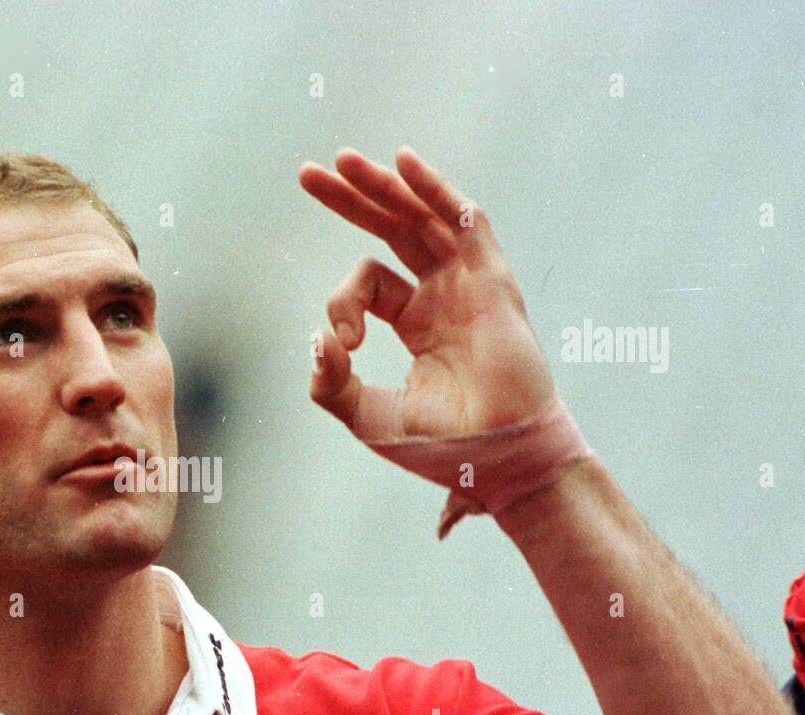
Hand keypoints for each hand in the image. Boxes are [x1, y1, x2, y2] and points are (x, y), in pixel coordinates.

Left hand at [298, 147, 553, 437]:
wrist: (497, 463)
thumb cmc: (441, 447)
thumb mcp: (368, 416)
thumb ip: (331, 385)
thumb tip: (316, 341)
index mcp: (418, 323)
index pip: (370, 285)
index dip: (343, 302)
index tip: (343, 341)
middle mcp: (444, 295)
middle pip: (392, 230)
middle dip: (350, 200)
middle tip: (307, 173)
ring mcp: (470, 285)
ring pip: (422, 218)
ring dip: (382, 187)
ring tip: (341, 161)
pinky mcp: (492, 282)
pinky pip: (463, 222)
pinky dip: (434, 191)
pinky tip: (402, 163)